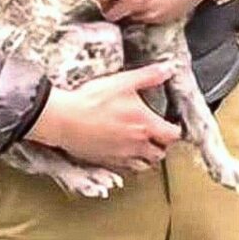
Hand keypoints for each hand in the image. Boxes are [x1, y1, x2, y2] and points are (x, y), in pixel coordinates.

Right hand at [25, 62, 182, 171]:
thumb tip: (168, 69)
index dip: (175, 130)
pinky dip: (128, 164)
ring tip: (144, 147)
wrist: (63, 119)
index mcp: (145, 125)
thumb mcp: (124, 82)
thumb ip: (149, 76)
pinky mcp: (104, 161)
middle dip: (162, 146)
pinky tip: (123, 153)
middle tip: (159, 136)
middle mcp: (136, 144)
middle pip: (160, 154)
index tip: (173, 124)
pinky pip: (123, 170)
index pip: (173, 135)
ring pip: (143, 166)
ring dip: (147, 158)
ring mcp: (120, 156)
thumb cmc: (92, 101)